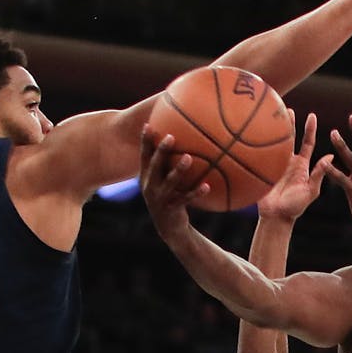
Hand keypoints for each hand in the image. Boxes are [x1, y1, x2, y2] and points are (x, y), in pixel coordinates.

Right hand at [139, 126, 207, 242]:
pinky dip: (196, 192)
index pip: (144, 156)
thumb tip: (186, 141)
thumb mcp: (165, 181)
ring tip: (189, 157)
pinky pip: (186, 198)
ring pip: (170, 182)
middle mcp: (150, 187)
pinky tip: (207, 186)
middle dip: (161, 151)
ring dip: (179, 169)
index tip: (148, 125)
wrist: (169, 227)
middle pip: (154, 166)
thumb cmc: (170, 197)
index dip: (145, 141)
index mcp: (146, 178)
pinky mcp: (171, 209)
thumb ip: (168, 164)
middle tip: (171, 136)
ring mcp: (160, 199)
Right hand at [257, 113, 330, 222]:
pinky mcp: (263, 171)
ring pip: (274, 143)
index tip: (312, 115)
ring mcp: (275, 165)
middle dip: (289, 123)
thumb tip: (331, 156)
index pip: (307, 142)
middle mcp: (288, 162)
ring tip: (269, 115)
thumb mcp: (310, 190)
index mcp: (302, 165)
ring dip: (272, 130)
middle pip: (289, 138)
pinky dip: (257, 145)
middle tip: (286, 108)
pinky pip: (260, 155)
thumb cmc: (295, 207)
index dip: (310, 129)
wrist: (275, 217)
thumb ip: (319, 173)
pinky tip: (253, 133)